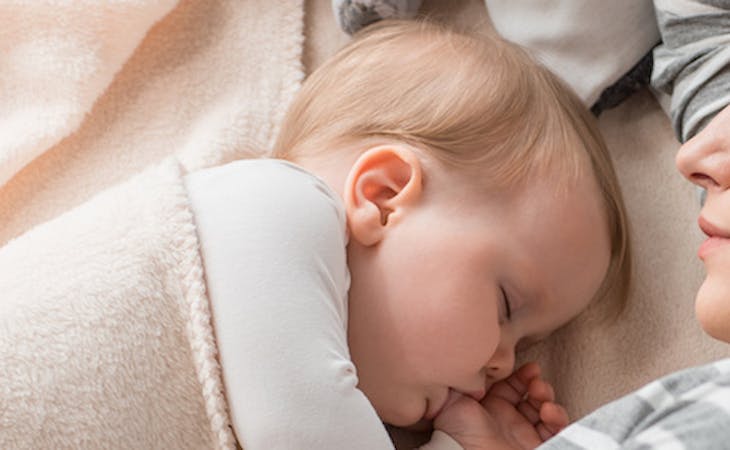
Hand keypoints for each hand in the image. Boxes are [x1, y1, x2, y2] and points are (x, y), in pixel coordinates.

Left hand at [433, 362, 568, 449]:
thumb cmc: (455, 431)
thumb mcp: (453, 398)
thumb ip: (462, 379)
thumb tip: (467, 362)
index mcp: (489, 408)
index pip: (512, 386)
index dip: (523, 375)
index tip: (530, 367)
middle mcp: (507, 421)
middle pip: (532, 397)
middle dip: (538, 384)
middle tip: (535, 379)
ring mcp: (523, 435)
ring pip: (546, 411)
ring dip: (548, 398)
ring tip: (541, 393)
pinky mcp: (536, 447)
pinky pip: (556, 431)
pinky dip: (558, 418)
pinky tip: (548, 410)